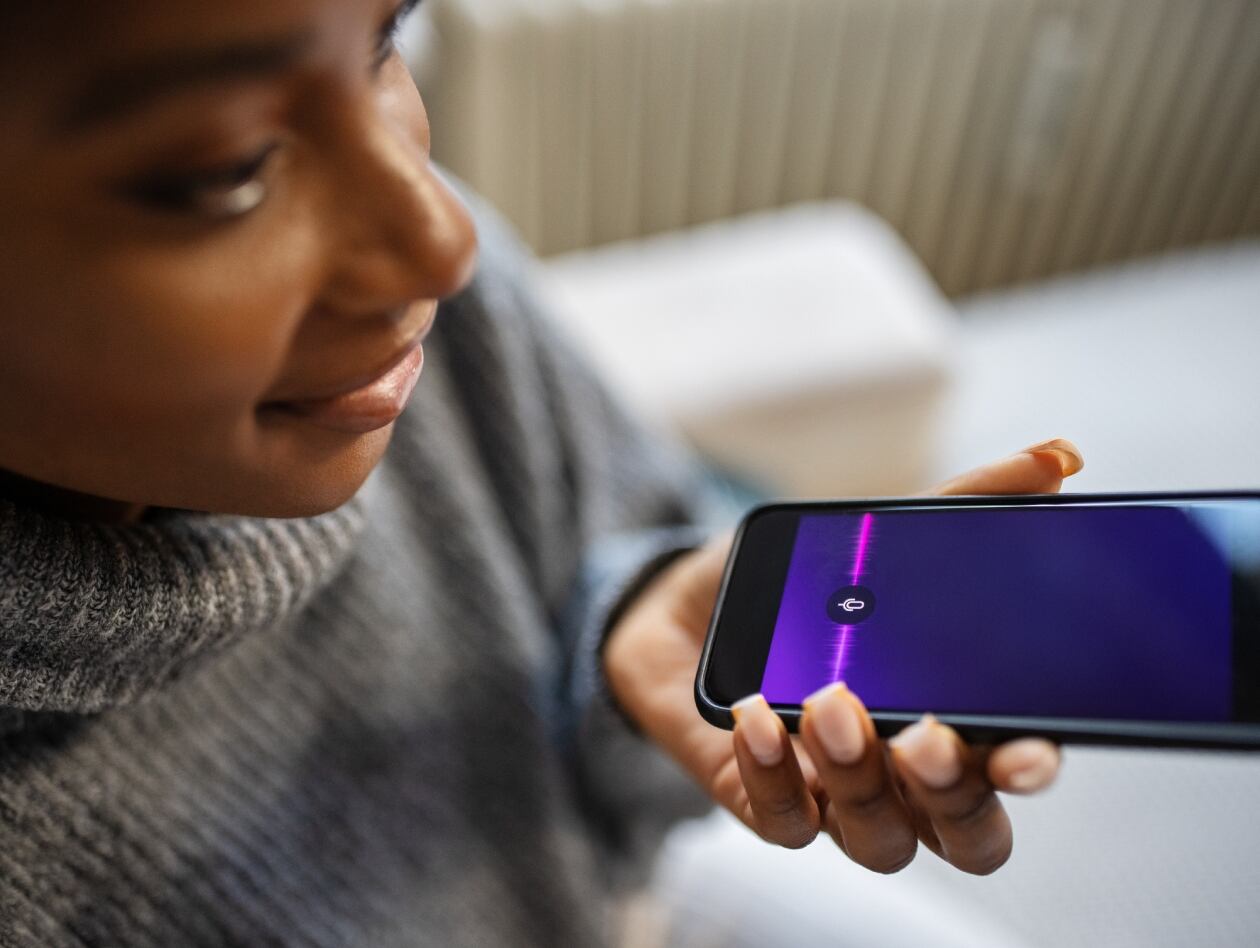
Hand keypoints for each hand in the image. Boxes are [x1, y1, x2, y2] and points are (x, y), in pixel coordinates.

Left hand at [603, 438, 1083, 873]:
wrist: (688, 611)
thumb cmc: (800, 588)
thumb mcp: (877, 537)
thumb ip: (966, 503)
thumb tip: (1058, 456)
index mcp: (952, 719)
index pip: (1012, 769)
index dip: (1029, 769)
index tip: (1030, 746)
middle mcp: (906, 777)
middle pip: (964, 833)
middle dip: (954, 794)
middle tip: (927, 736)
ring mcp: (835, 796)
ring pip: (878, 838)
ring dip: (860, 776)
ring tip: (831, 700)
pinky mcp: (762, 799)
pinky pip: (783, 818)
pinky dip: (775, 771)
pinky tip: (760, 715)